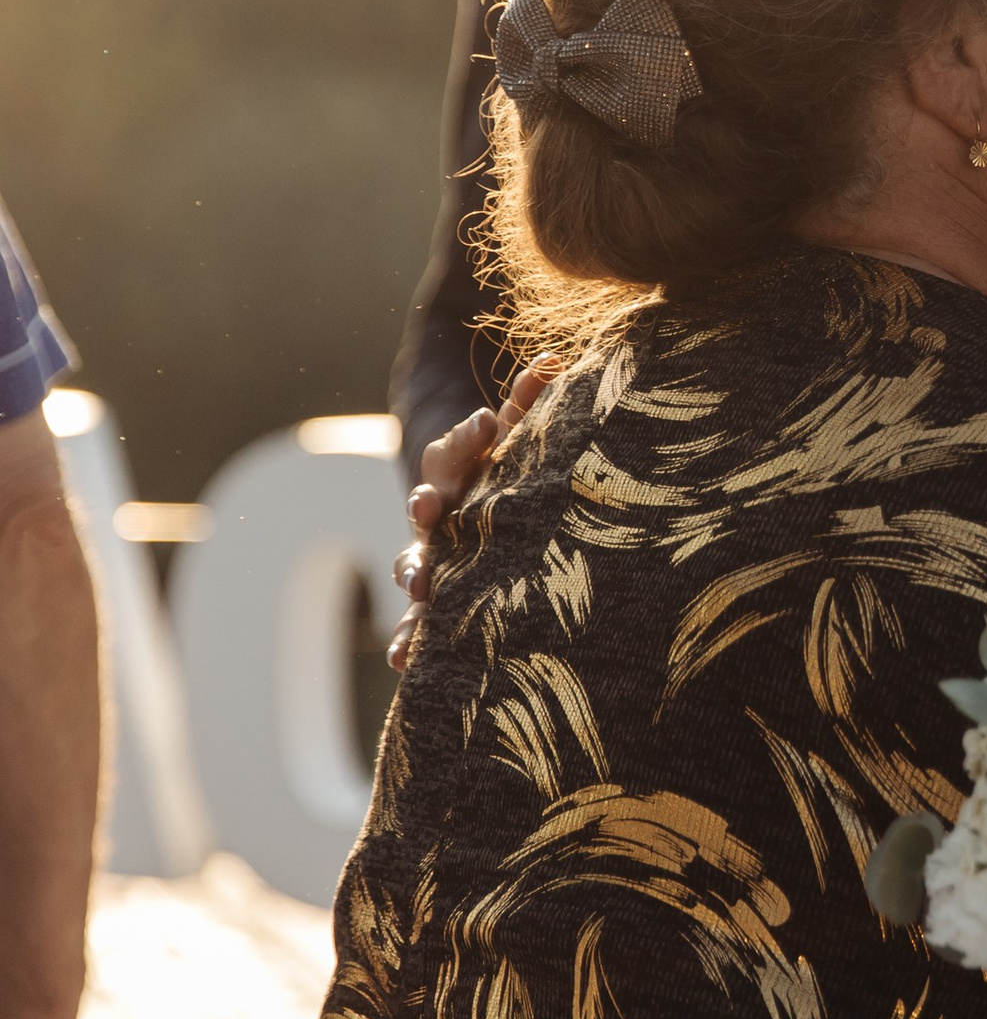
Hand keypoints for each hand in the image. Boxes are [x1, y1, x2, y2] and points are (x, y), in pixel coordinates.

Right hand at [386, 359, 556, 668]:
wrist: (491, 517)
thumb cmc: (513, 470)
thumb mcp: (523, 435)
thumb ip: (533, 400)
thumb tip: (552, 358)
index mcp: (466, 470)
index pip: (461, 443)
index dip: (469, 433)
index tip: (485, 421)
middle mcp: (444, 510)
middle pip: (430, 499)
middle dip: (430, 501)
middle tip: (432, 506)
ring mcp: (436, 554)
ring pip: (416, 561)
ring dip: (415, 572)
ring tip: (420, 586)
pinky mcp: (437, 598)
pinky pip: (417, 621)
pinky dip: (408, 639)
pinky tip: (402, 659)